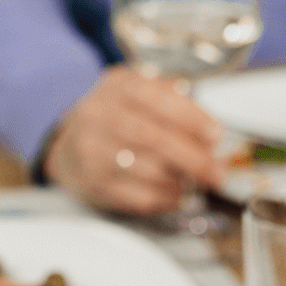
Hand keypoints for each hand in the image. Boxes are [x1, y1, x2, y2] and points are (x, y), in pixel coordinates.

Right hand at [41, 66, 220, 214]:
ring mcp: (93, 152)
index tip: (216, 135)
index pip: (160, 101)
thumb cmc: (113, 116)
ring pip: (152, 172)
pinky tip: (176, 192)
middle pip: (156, 140)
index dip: (193, 120)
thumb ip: (173, 99)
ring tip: (197, 180)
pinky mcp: (95, 183)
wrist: (68, 143)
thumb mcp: (137, 90)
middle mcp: (100, 116)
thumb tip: (210, 131)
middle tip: (217, 171)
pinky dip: (168, 199)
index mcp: (118, 87)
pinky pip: (141, 198)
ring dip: (184, 180)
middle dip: (195, 159)